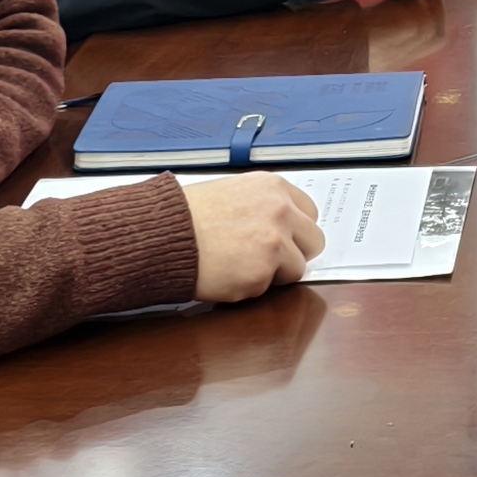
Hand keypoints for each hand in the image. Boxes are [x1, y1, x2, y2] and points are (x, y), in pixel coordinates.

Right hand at [183, 173, 323, 303]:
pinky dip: (251, 287)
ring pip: (297, 269)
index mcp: (274, 187)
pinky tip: (227, 274)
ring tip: (240, 265)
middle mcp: (281, 210)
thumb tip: (285, 226)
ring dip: (273, 273)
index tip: (282, 240)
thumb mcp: (232, 193)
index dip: (295, 231)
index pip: (310, 213)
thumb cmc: (187, 217)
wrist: (162, 236)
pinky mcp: (263, 271)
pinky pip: (269, 288)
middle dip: (294, 253)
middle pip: (314, 241)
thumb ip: (263, 206)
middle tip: (265, 259)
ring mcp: (275, 241)